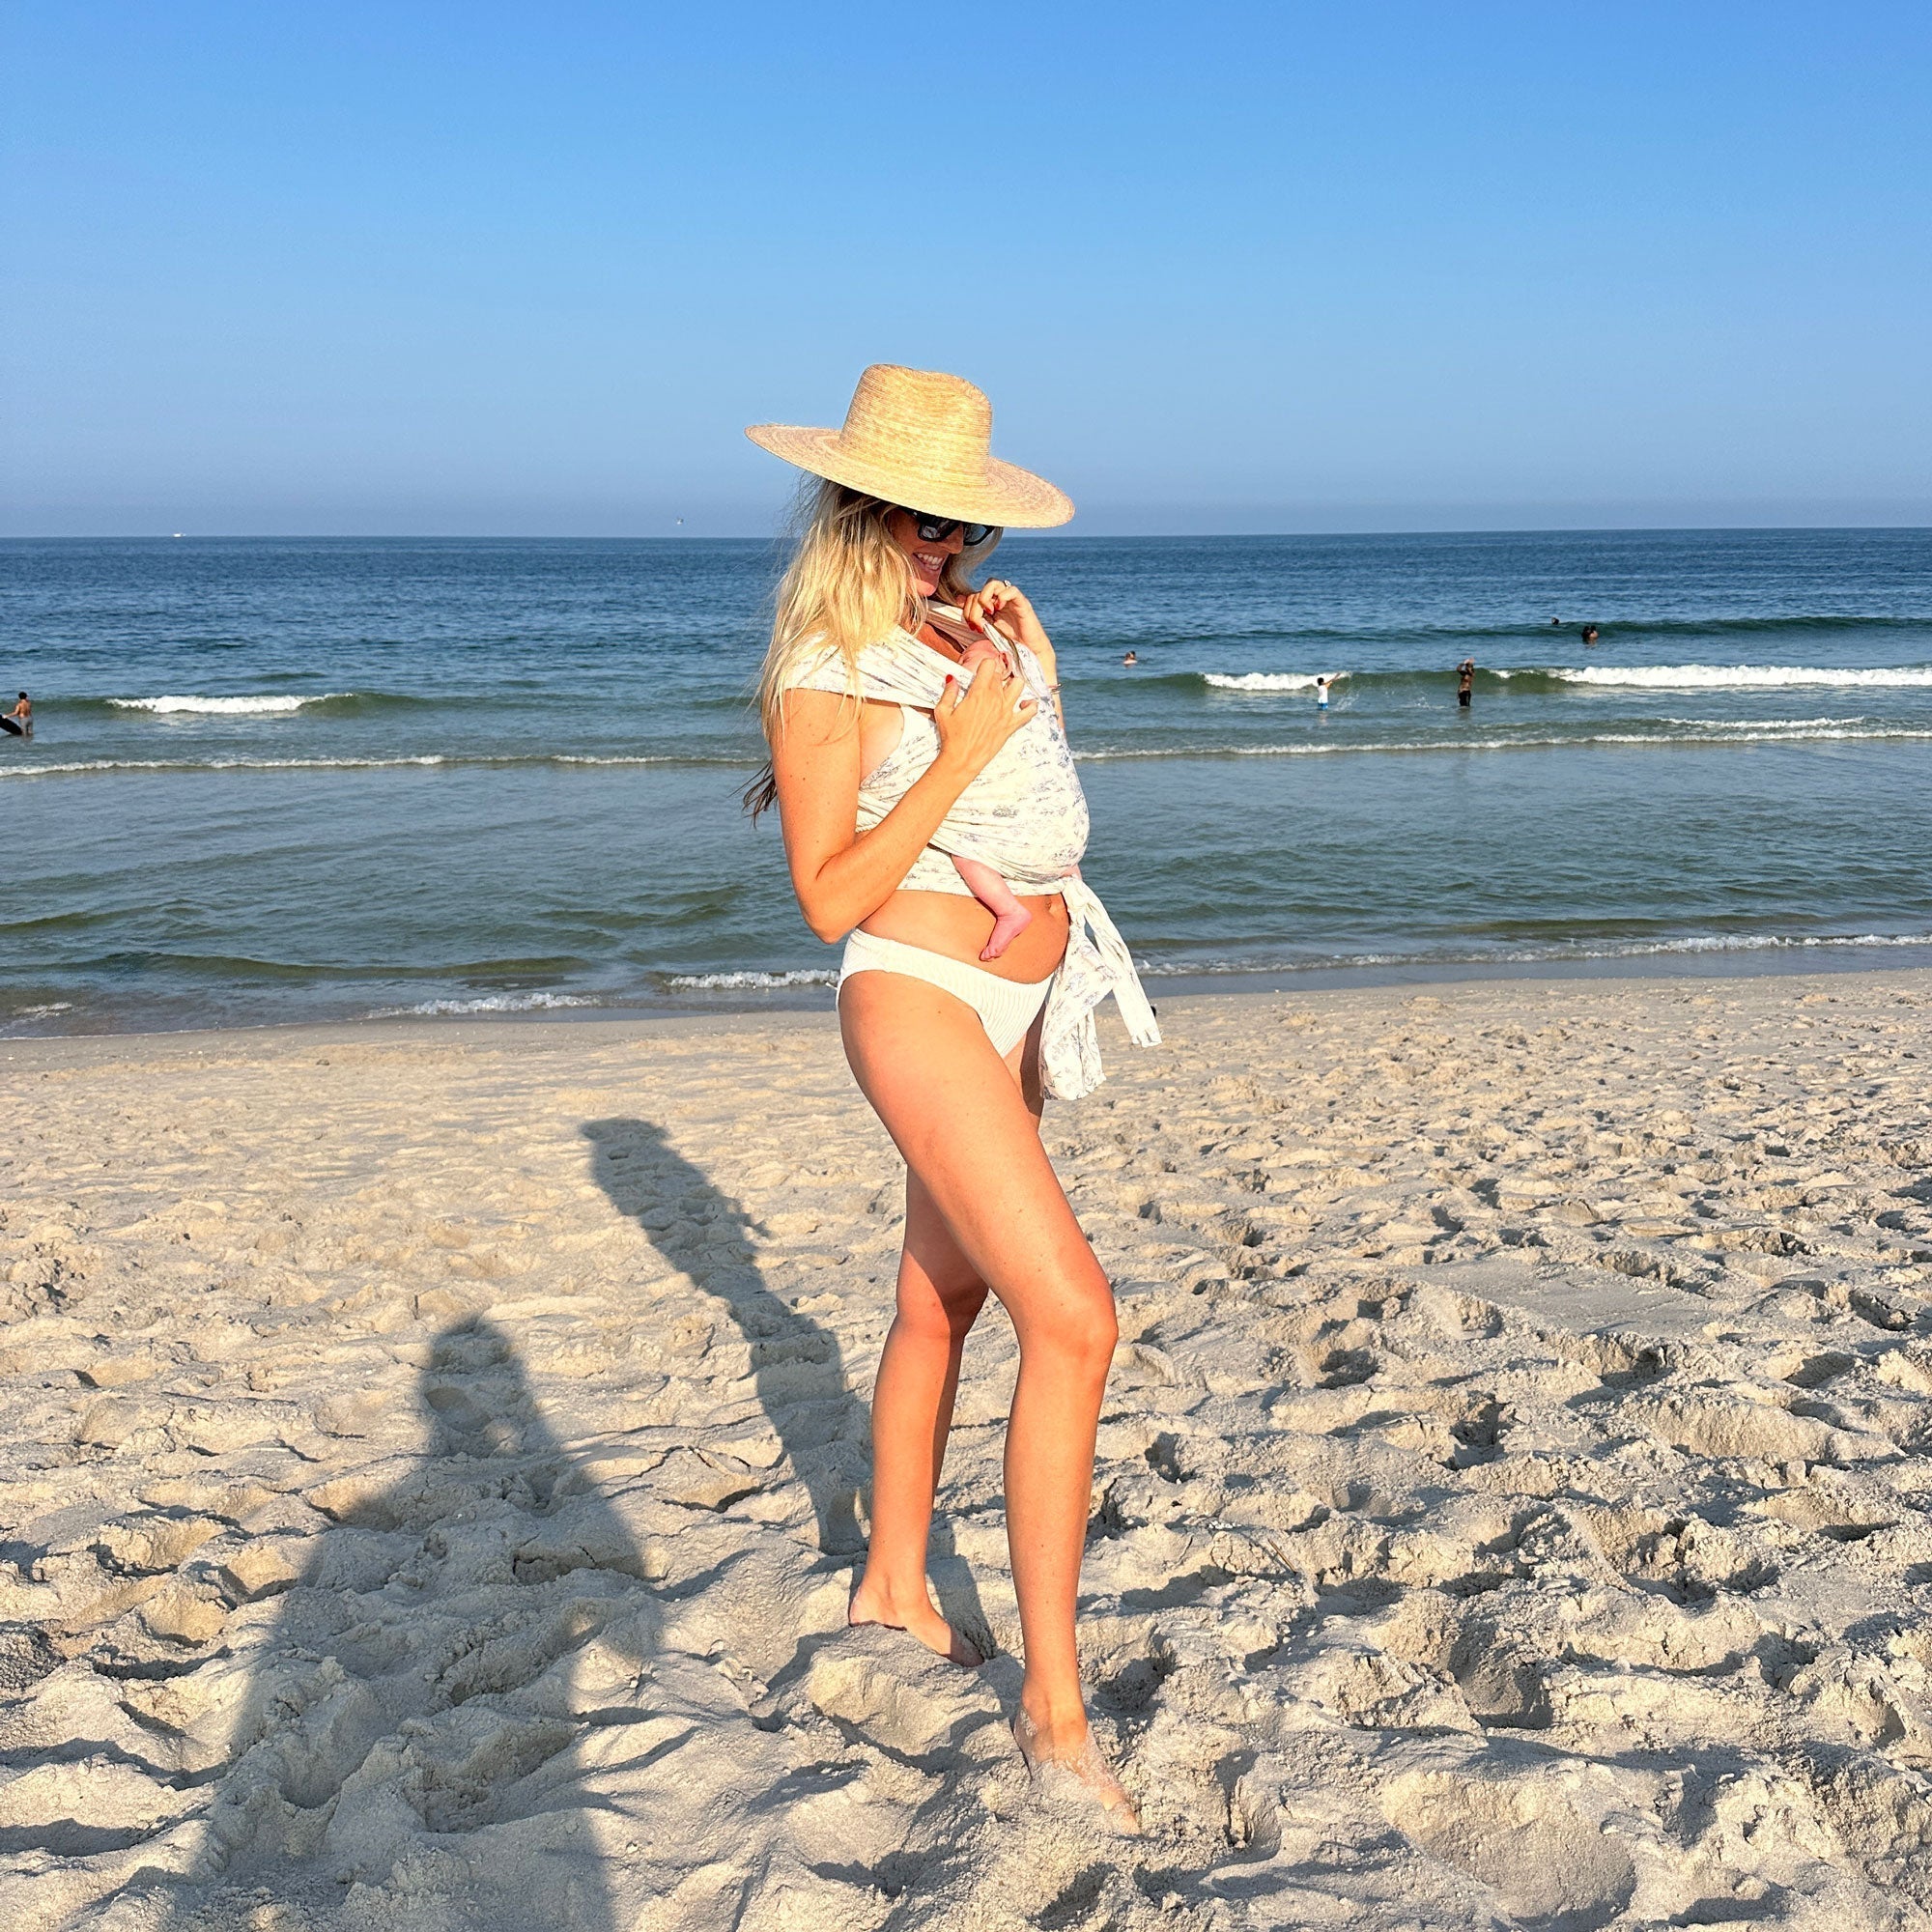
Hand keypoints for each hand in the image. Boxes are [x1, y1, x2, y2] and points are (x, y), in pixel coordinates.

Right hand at [932, 660, 1036, 779]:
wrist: (962, 759)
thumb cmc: (951, 737)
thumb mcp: (942, 711)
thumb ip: (949, 692)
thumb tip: (952, 678)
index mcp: (978, 693)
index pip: (989, 664)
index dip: (985, 665)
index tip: (982, 670)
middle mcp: (995, 699)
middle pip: (1002, 674)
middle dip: (995, 674)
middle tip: (988, 681)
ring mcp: (1006, 711)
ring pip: (1018, 685)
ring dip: (1013, 683)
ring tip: (1006, 688)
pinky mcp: (1012, 725)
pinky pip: (1030, 711)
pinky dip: (1030, 706)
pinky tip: (1024, 704)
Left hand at [962, 579, 1050, 656]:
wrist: (1029, 652)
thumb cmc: (1009, 642)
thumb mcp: (987, 628)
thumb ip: (974, 614)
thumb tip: (958, 599)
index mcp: (990, 605)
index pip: (973, 596)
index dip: (968, 610)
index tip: (972, 626)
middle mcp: (999, 600)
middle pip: (980, 591)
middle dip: (974, 609)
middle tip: (978, 625)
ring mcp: (1010, 600)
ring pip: (993, 584)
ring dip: (985, 598)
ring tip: (989, 613)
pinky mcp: (1022, 602)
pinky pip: (1011, 590)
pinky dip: (1002, 596)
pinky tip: (999, 609)